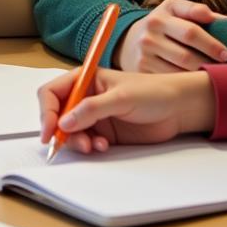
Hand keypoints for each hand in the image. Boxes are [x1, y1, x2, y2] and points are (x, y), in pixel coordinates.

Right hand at [38, 67, 215, 153]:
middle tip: (73, 143)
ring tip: (92, 146)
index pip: (52, 93)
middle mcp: (85, 96)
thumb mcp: (121, 97)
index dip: (47, 111)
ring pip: (70, 131)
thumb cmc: (153, 92)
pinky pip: (85, 141)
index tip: (49, 131)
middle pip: (57, 115)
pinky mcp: (104, 132)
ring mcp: (94, 115)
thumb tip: (64, 122)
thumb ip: (92, 109)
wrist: (178, 109)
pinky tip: (103, 146)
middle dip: (61, 131)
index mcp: (84, 79)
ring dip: (76, 141)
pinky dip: (89, 146)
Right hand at [115, 0, 226, 72]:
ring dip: (198, 75)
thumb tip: (225, 21)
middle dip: (208, 63)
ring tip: (213, 75)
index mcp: (160, 16)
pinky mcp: (141, 70)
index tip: (226, 54)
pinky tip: (195, 82)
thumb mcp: (173, 9)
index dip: (211, 44)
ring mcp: (144, 53)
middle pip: (186, 55)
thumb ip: (196, 11)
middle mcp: (149, 34)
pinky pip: (170, 80)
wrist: (128, 41)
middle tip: (223, 69)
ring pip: (179, 71)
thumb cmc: (162, 25)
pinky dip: (185, 83)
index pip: (191, 31)